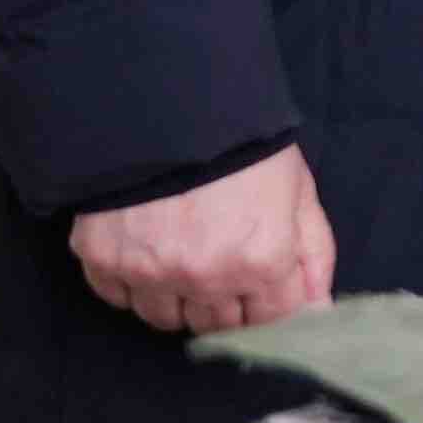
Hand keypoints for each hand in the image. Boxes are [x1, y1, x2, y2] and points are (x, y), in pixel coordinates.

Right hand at [70, 143, 333, 333]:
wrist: (167, 99)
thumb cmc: (243, 143)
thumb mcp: (296, 190)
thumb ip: (312, 256)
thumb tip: (318, 312)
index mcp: (262, 261)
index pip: (270, 320)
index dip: (266, 300)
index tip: (257, 279)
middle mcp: (206, 277)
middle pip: (216, 323)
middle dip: (223, 299)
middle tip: (217, 257)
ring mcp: (151, 272)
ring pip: (165, 318)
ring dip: (176, 296)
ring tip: (179, 251)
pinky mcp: (104, 259)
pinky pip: (118, 297)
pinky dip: (130, 281)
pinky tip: (144, 245)